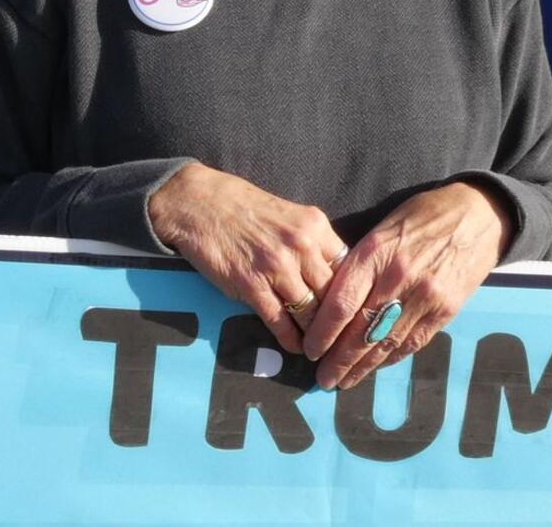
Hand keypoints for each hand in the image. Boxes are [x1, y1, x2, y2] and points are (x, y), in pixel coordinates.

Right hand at [148, 163, 347, 357]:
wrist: (198, 203)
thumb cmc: (243, 207)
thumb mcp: (290, 214)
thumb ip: (312, 242)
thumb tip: (332, 276)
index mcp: (315, 225)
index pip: (348, 267)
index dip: (352, 293)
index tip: (354, 310)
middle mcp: (301, 245)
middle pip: (332, 293)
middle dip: (338, 319)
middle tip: (342, 337)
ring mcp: (276, 267)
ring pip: (310, 312)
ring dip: (316, 335)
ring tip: (321, 347)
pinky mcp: (251, 285)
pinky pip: (279, 321)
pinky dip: (290, 339)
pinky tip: (295, 346)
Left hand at [304, 180, 510, 390]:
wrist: (478, 215)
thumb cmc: (422, 216)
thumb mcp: (383, 227)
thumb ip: (360, 264)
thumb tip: (332, 300)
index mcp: (376, 253)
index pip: (342, 304)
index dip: (323, 333)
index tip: (311, 349)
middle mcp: (399, 277)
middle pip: (361, 330)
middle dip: (339, 360)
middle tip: (323, 379)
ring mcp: (425, 296)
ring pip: (386, 342)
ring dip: (363, 367)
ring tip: (344, 381)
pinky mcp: (446, 310)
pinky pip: (413, 342)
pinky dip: (391, 358)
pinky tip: (376, 367)